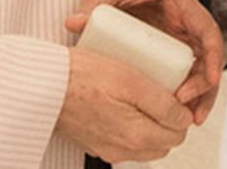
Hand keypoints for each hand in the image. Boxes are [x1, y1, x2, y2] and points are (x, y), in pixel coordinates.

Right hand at [55, 44, 193, 162]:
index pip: (179, 133)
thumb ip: (162, 103)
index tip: (175, 91)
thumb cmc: (81, 76)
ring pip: (146, 143)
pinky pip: (124, 140)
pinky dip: (131, 125)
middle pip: (164, 141)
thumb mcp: (131, 80)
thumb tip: (184, 117)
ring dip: (151, 123)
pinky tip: (121, 102)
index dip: (182, 110)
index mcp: (135, 135)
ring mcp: (107, 148)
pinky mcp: (95, 143)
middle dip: (168, 118)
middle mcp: (122, 149)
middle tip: (162, 91)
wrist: (42, 86)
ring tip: (142, 96)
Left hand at [65, 0, 222, 123]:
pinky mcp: (172, 50)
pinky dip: (186, 93)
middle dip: (206, 87)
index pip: (208, 29)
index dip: (214, 56)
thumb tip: (74, 23)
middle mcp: (187, 21)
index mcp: (181, 2)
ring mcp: (181, 37)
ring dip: (200, 95)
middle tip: (191, 113)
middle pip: (209, 57)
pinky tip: (176, 113)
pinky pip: (186, 73)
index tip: (211, 81)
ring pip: (201, 69)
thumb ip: (94, 3)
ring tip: (190, 120)